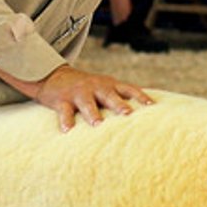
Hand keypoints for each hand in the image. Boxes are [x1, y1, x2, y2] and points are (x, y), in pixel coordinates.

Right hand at [33, 64, 152, 128]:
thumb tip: (147, 116)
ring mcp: (79, 93)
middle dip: (119, 105)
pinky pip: (64, 111)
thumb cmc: (87, 88)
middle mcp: (96, 87)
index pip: (129, 89)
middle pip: (109, 96)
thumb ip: (121, 98)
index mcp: (110, 85)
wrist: (54, 76)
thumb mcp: (105, 87)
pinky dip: (66, 121)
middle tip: (128, 115)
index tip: (152, 106)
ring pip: (87, 103)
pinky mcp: (62, 101)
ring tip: (97, 125)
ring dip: (93, 114)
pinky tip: (68, 131)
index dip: (141, 97)